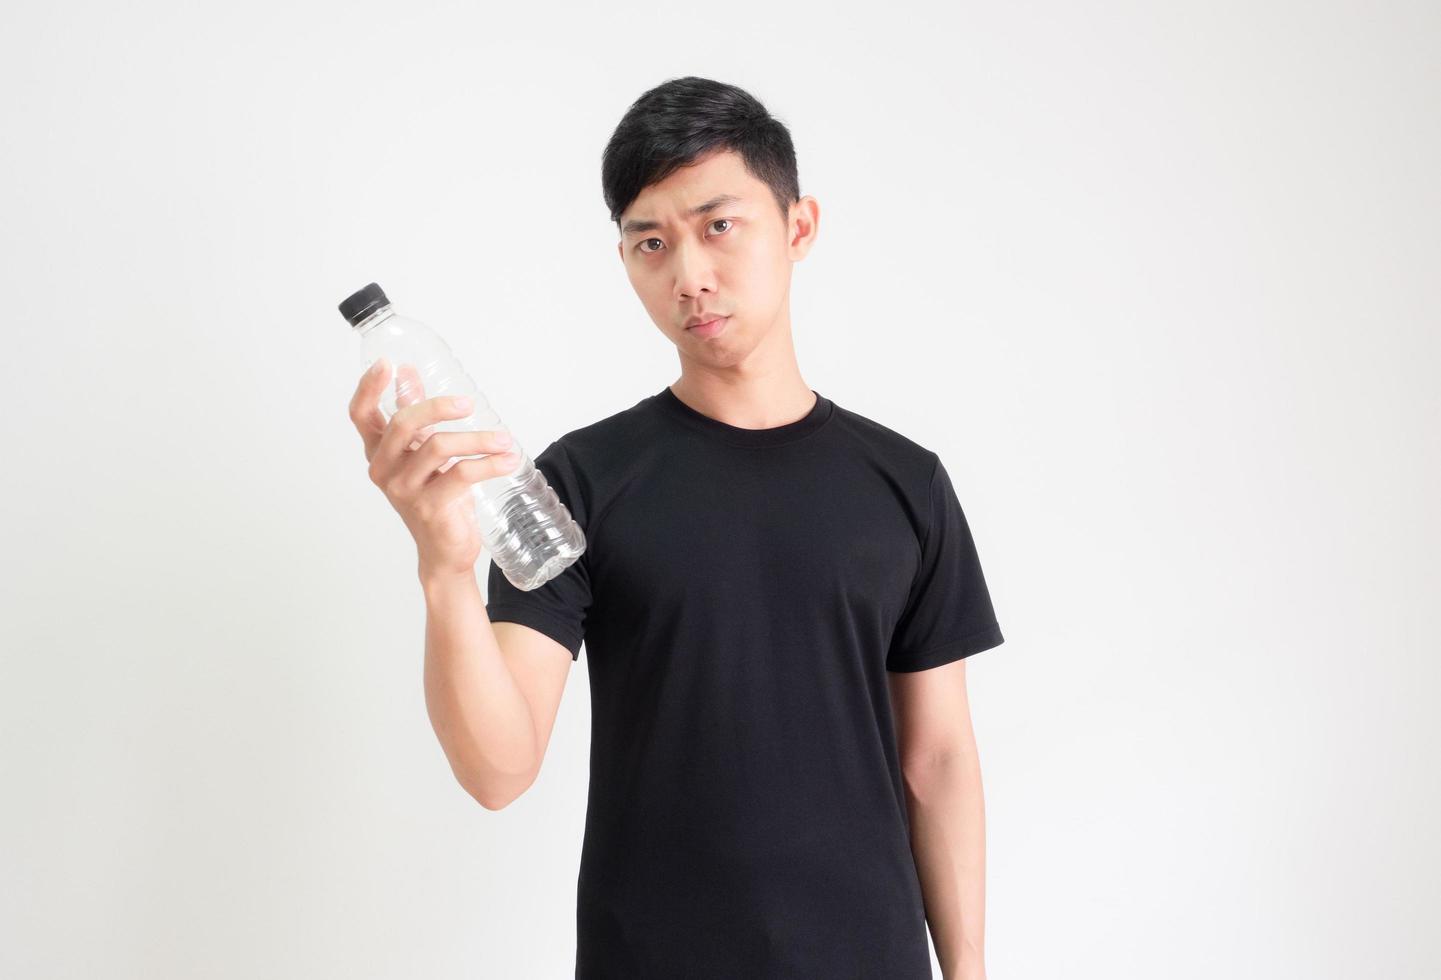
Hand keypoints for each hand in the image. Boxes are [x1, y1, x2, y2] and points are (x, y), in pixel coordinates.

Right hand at [348, 358, 521, 578]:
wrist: (445, 551)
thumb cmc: (435, 496)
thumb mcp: (422, 453)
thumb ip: (415, 415)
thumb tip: (408, 372)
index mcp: (378, 452)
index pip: (361, 415)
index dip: (369, 388)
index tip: (387, 364)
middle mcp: (384, 469)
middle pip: (403, 424)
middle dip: (438, 407)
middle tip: (469, 403)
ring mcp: (404, 490)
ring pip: (439, 447)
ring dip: (478, 438)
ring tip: (505, 440)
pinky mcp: (430, 507)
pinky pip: (461, 474)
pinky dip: (490, 463)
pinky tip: (509, 460)